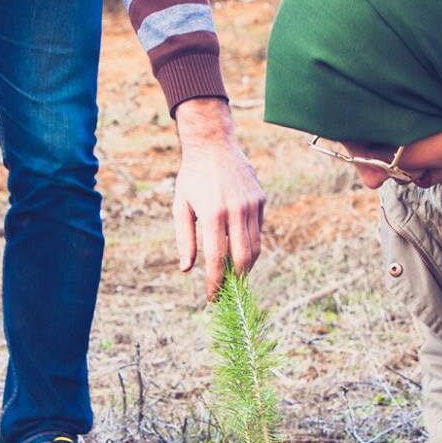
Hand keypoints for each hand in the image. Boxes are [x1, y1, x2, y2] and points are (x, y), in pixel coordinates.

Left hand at [172, 98, 265, 300]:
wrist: (213, 145)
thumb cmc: (192, 178)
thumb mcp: (181, 206)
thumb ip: (184, 239)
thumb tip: (187, 269)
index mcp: (213, 213)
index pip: (217, 258)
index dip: (215, 282)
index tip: (212, 297)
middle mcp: (236, 210)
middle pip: (243, 258)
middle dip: (236, 279)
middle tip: (227, 290)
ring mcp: (251, 205)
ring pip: (255, 247)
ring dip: (246, 265)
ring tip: (234, 274)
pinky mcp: (260, 200)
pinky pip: (258, 230)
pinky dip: (251, 244)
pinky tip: (239, 249)